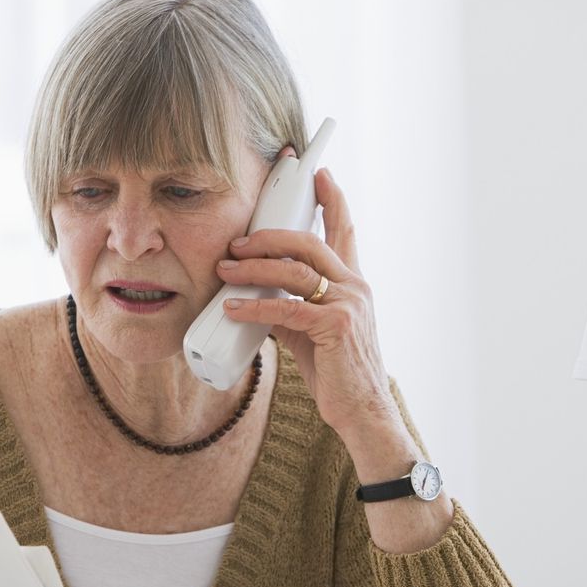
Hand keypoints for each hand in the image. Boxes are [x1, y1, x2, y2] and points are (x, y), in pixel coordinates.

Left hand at [217, 147, 396, 439]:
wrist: (362, 411)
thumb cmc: (337, 373)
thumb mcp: (312, 333)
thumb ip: (291, 308)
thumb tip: (256, 298)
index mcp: (352, 283)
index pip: (344, 230)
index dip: (332, 200)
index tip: (319, 174)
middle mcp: (355, 287)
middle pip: (309, 242)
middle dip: (269, 236)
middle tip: (236, 242)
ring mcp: (348, 304)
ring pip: (296, 270)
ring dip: (254, 267)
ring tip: (224, 270)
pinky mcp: (336, 327)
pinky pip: (287, 308)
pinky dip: (256, 306)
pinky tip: (233, 308)